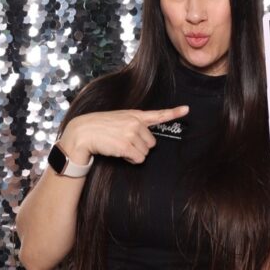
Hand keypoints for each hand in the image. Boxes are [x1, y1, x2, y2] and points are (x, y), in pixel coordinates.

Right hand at [63, 105, 189, 164]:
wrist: (83, 132)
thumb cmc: (99, 128)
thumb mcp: (118, 119)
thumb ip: (133, 124)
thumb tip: (145, 140)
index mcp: (134, 115)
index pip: (157, 114)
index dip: (173, 112)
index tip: (187, 109)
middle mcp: (135, 122)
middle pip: (152, 143)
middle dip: (141, 147)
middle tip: (125, 143)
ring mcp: (131, 133)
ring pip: (145, 152)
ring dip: (134, 154)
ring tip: (119, 147)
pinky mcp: (126, 145)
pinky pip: (138, 159)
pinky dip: (130, 159)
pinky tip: (119, 153)